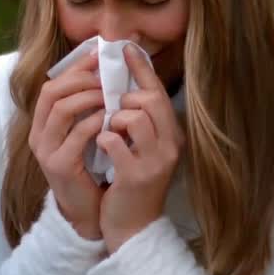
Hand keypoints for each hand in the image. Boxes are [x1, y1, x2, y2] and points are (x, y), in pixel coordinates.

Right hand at [30, 47, 106, 239]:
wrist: (88, 213)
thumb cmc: (91, 170)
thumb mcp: (85, 135)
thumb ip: (87, 109)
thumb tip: (103, 74)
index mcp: (43, 125)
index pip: (51, 86)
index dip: (74, 69)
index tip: (97, 55)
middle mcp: (39, 135)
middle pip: (52, 92)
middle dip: (80, 78)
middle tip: (104, 74)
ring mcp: (46, 151)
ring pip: (61, 109)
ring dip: (88, 97)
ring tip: (109, 94)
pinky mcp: (60, 166)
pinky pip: (76, 135)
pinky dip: (94, 122)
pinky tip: (110, 118)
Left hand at [98, 44, 184, 253]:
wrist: (133, 228)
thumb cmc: (132, 182)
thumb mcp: (141, 147)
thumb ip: (136, 118)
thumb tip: (120, 83)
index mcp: (171, 134)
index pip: (157, 91)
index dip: (140, 67)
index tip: (126, 47)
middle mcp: (170, 145)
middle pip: (149, 99)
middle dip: (123, 98)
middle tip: (111, 111)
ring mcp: (155, 161)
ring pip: (133, 116)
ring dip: (113, 119)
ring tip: (108, 133)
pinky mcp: (136, 176)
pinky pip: (115, 141)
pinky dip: (104, 140)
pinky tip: (102, 148)